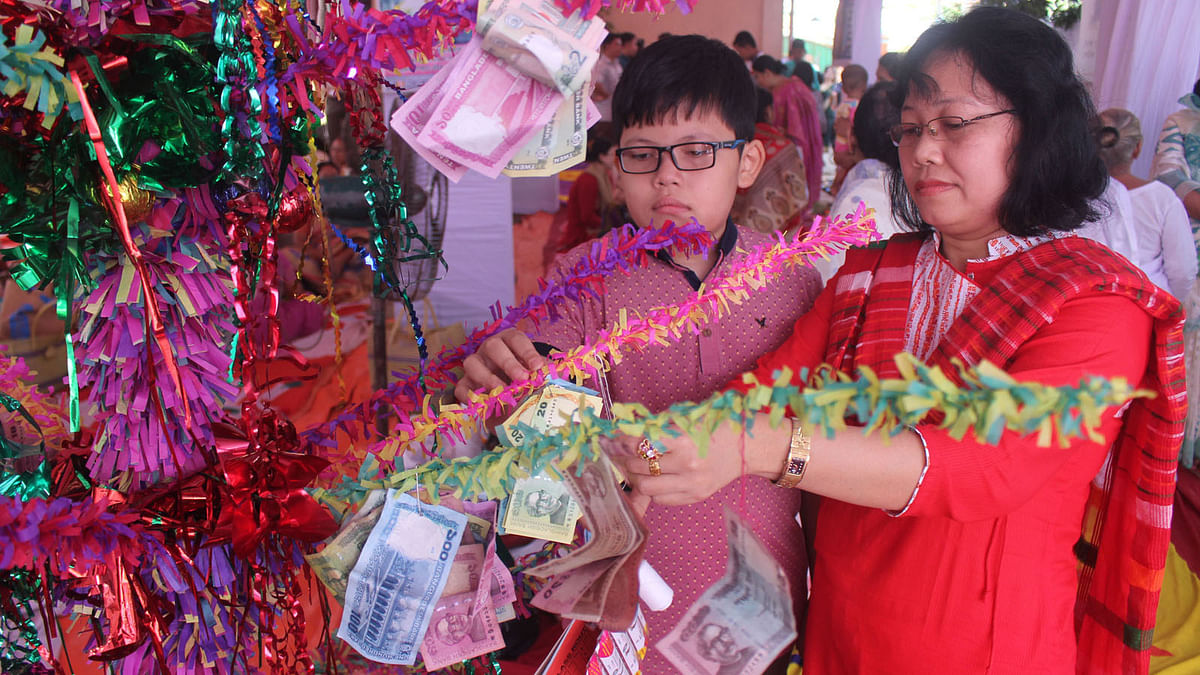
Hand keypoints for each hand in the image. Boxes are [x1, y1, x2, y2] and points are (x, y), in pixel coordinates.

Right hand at [454, 328, 546, 402]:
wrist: (510, 403)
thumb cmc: (525, 382)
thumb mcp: (535, 375)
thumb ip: (543, 374)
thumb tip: (552, 377)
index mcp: (509, 342)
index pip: (516, 339)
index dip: (527, 352)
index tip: (538, 367)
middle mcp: (489, 350)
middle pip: (493, 346)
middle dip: (508, 362)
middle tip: (522, 379)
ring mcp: (475, 366)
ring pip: (472, 363)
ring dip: (488, 378)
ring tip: (503, 392)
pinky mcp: (464, 385)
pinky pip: (461, 388)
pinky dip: (471, 396)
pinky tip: (485, 404)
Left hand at [606, 418, 788, 506]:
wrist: (749, 447)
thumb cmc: (717, 427)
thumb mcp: (688, 417)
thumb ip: (659, 425)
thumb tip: (627, 431)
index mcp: (684, 440)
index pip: (641, 442)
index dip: (623, 440)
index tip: (617, 437)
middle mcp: (687, 464)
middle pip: (640, 467)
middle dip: (626, 459)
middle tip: (622, 453)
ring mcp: (692, 484)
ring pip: (647, 488)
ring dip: (636, 477)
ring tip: (635, 468)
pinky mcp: (696, 496)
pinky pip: (662, 500)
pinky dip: (653, 490)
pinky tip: (654, 478)